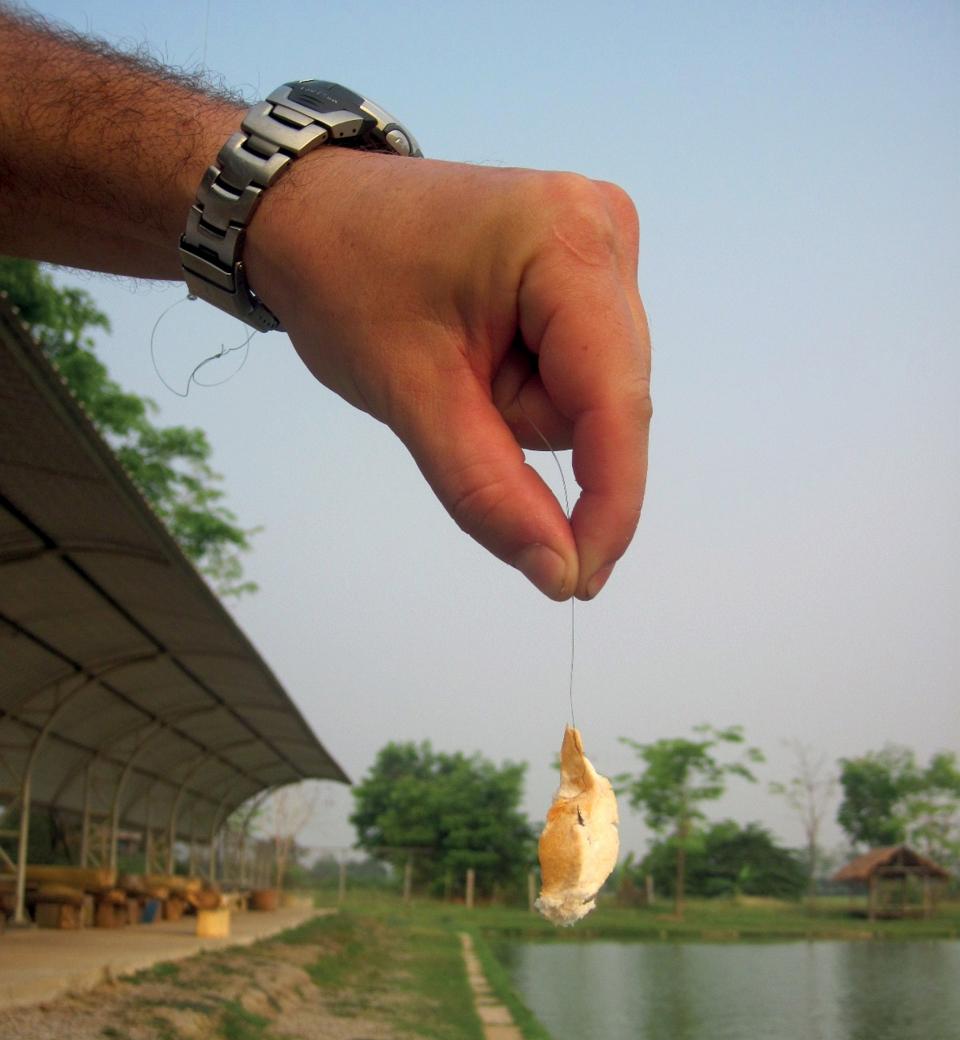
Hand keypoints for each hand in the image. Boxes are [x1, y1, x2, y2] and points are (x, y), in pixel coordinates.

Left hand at [245, 151, 650, 600]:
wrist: (312, 213)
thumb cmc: (347, 282)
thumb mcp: (413, 396)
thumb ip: (489, 490)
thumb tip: (560, 573)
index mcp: (569, 241)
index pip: (616, 403)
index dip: (608, 505)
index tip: (579, 583)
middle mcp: (605, 230)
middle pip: (606, 401)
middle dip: (529, 426)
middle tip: (451, 392)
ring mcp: (602, 242)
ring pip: (594, 396)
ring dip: (525, 408)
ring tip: (457, 358)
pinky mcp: (587, 264)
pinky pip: (581, 371)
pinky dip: (530, 387)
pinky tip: (480, 350)